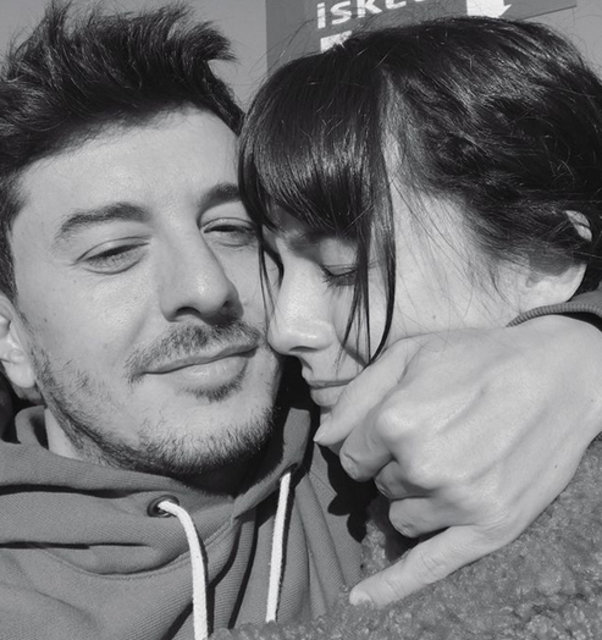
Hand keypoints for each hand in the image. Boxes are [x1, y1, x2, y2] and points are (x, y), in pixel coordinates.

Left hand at [314, 315, 601, 605]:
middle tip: (433, 436)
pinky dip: (394, 585)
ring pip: (399, 517)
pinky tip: (363, 601)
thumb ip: (357, 397)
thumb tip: (322, 439)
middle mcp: (422, 466)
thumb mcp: (409, 354)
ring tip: (446, 465)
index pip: (351, 456)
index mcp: (396, 421)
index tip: (393, 430)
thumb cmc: (478, 358)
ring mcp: (456, 501)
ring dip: (410, 498)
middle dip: (392, 466)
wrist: (558, 376)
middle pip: (377, 485)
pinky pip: (428, 566)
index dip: (368, 444)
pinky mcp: (488, 527)